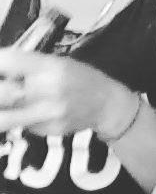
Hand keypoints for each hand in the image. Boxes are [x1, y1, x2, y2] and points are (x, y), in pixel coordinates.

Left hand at [0, 48, 131, 136]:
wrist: (106, 104)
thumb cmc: (83, 78)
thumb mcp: (60, 62)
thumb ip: (30, 66)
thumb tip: (1, 66)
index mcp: (53, 66)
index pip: (11, 62)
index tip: (0, 62)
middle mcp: (49, 90)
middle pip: (2, 93)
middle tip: (2, 86)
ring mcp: (47, 114)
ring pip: (4, 118)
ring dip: (2, 108)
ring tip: (7, 103)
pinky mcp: (46, 131)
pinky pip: (21, 125)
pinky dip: (19, 117)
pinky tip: (30, 110)